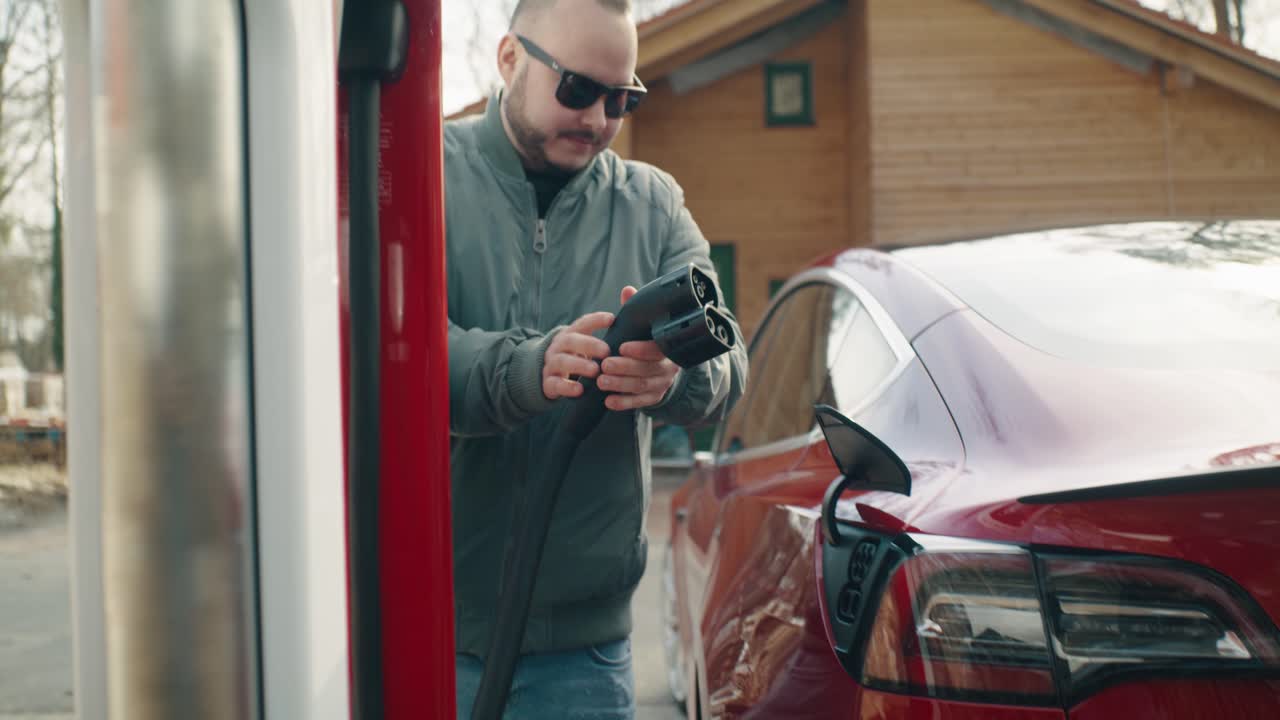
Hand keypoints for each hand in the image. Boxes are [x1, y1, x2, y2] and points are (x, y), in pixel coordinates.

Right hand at [543, 311, 613, 400]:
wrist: (549, 378)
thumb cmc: (576, 360)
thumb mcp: (585, 348)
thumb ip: (602, 342)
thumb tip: (628, 331)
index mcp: (570, 335)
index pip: (582, 323)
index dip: (596, 320)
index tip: (611, 319)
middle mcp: (559, 347)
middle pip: (570, 341)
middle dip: (588, 344)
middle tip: (606, 351)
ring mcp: (551, 365)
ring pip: (562, 361)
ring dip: (579, 365)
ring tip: (595, 370)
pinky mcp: (548, 383)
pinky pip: (555, 384)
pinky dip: (567, 387)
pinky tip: (580, 390)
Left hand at [597, 286, 679, 410]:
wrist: (661, 364)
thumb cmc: (648, 339)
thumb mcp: (643, 324)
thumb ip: (635, 308)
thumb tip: (627, 290)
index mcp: (668, 346)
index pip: (657, 349)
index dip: (640, 349)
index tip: (621, 347)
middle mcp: (669, 367)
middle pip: (647, 369)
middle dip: (624, 368)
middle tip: (604, 365)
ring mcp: (662, 384)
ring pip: (642, 386)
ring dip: (620, 385)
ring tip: (601, 381)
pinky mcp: (654, 397)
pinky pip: (640, 403)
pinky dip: (624, 403)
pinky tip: (608, 401)